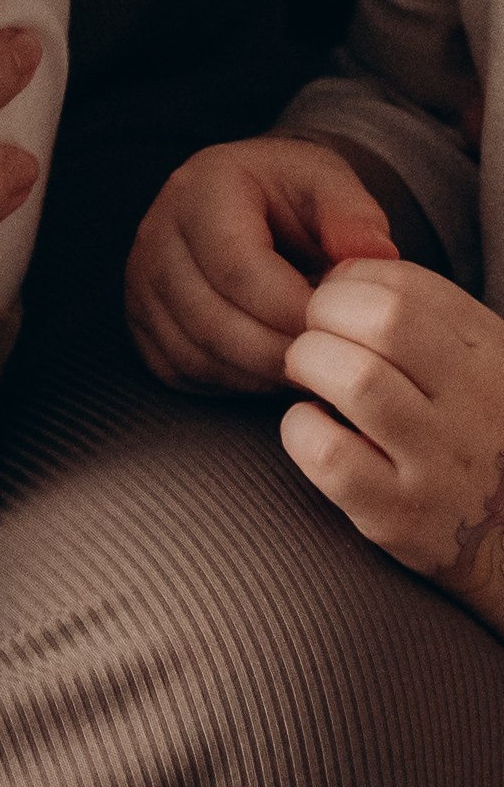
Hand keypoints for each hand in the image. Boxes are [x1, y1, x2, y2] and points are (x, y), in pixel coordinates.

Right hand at [125, 135, 397, 392]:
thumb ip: (354, 216)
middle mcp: (157, 232)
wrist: (252, 205)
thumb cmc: (295, 199)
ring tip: (310, 368)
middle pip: (210, 317)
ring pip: (194, 351)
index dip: (290, 309)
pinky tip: (274, 372)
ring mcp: (140, 281)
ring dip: (259, 374)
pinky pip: (181, 370)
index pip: (236, 265)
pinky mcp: (141, 321)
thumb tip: (375, 254)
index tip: (340, 330)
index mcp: (202, 188)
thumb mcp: (330, 186)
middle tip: (332, 364)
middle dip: (279, 352)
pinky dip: (232, 384)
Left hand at [283, 258, 503, 633]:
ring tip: (309, 377)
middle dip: (326, 313)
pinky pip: (331, 455)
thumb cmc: (468, 432)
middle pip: (384, 322)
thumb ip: (422, 315)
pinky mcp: (400, 516)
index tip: (337, 301)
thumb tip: (336, 270)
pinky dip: (301, 430)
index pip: (409, 284)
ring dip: (310, 364)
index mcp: (491, 356)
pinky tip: (311, 427)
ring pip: (356, 380)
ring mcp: (441, 465)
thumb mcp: (472, 363)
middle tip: (314, 335)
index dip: (352, 280)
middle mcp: (476, 406)